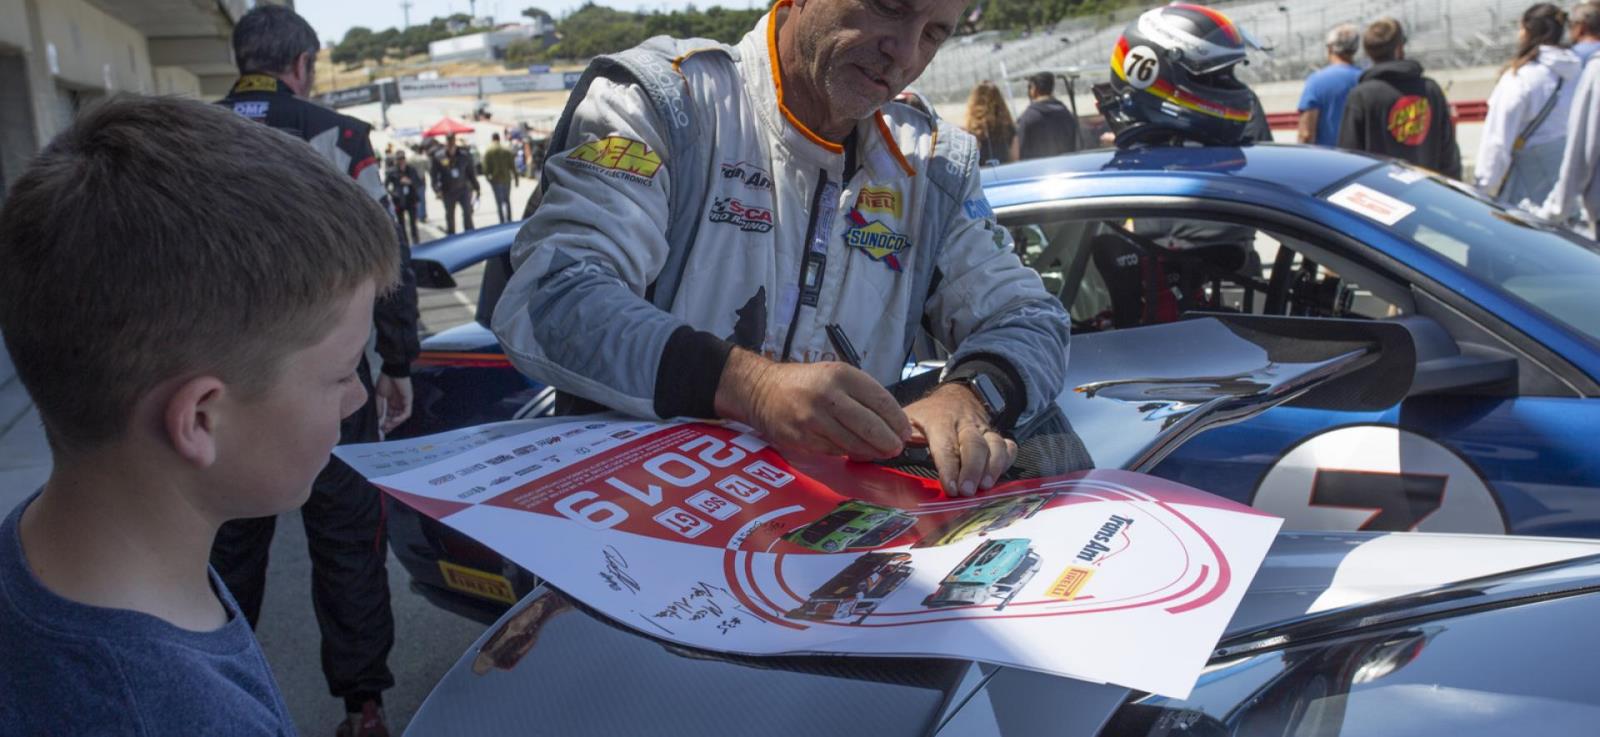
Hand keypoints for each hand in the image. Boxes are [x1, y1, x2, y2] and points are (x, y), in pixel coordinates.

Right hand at [375, 375, 413, 434]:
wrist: (391, 371)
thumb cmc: (385, 380)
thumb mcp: (379, 396)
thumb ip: (380, 407)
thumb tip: (378, 419)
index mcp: (392, 402)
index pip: (390, 416)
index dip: (385, 423)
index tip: (379, 429)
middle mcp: (399, 404)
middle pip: (396, 418)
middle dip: (389, 426)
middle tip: (383, 431)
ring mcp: (404, 402)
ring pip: (402, 417)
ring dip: (394, 424)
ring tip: (387, 426)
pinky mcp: (409, 400)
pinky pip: (406, 413)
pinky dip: (400, 418)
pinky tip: (393, 420)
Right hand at [714, 349, 910, 459]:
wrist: (764, 390)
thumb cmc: (807, 383)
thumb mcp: (836, 375)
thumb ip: (863, 395)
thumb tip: (894, 423)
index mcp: (841, 375)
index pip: (880, 401)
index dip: (897, 420)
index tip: (905, 431)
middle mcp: (828, 396)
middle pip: (870, 426)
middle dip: (889, 441)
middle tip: (897, 448)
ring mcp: (813, 419)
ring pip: (854, 443)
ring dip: (872, 451)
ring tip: (881, 452)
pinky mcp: (802, 438)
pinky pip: (835, 450)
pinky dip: (849, 452)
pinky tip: (856, 451)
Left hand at [904, 383, 1016, 496]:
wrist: (956, 396)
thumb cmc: (928, 414)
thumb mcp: (907, 417)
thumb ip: (894, 435)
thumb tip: (872, 451)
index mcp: (940, 421)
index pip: (946, 446)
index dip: (949, 468)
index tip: (950, 488)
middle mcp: (965, 424)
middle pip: (974, 445)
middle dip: (972, 470)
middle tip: (967, 492)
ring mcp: (983, 429)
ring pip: (995, 445)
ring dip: (993, 467)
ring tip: (985, 487)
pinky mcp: (995, 436)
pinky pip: (1008, 446)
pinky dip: (1007, 460)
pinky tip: (1000, 475)